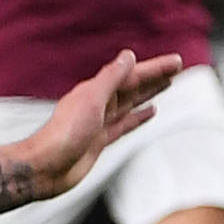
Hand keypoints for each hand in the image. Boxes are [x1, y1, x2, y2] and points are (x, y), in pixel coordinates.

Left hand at [15, 50, 186, 195]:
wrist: (46, 167)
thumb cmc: (63, 135)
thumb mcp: (91, 101)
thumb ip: (110, 78)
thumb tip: (127, 56)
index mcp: (95, 91)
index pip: (131, 75)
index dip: (154, 68)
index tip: (176, 61)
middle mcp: (98, 104)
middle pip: (132, 86)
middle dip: (154, 77)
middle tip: (176, 68)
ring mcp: (100, 122)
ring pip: (130, 103)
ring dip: (148, 93)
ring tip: (167, 84)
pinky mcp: (101, 139)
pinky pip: (125, 124)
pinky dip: (138, 117)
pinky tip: (149, 112)